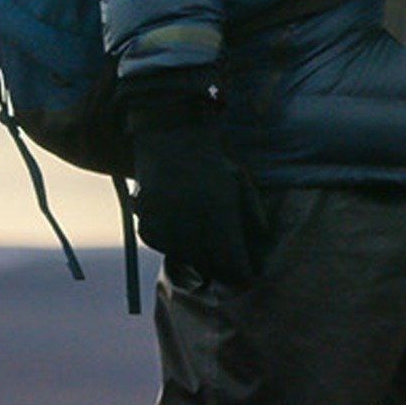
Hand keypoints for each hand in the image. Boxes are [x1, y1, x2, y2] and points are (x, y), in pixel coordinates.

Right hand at [119, 69, 262, 286]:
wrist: (171, 129)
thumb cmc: (214, 156)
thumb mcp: (243, 184)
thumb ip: (254, 222)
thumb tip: (259, 255)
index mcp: (220, 213)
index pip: (235, 267)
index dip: (243, 275)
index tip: (246, 273)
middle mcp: (190, 222)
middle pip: (210, 270)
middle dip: (221, 269)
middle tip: (226, 260)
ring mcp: (165, 223)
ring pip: (185, 261)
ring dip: (196, 256)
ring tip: (202, 236)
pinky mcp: (146, 221)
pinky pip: (162, 246)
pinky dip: (171, 243)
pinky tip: (180, 224)